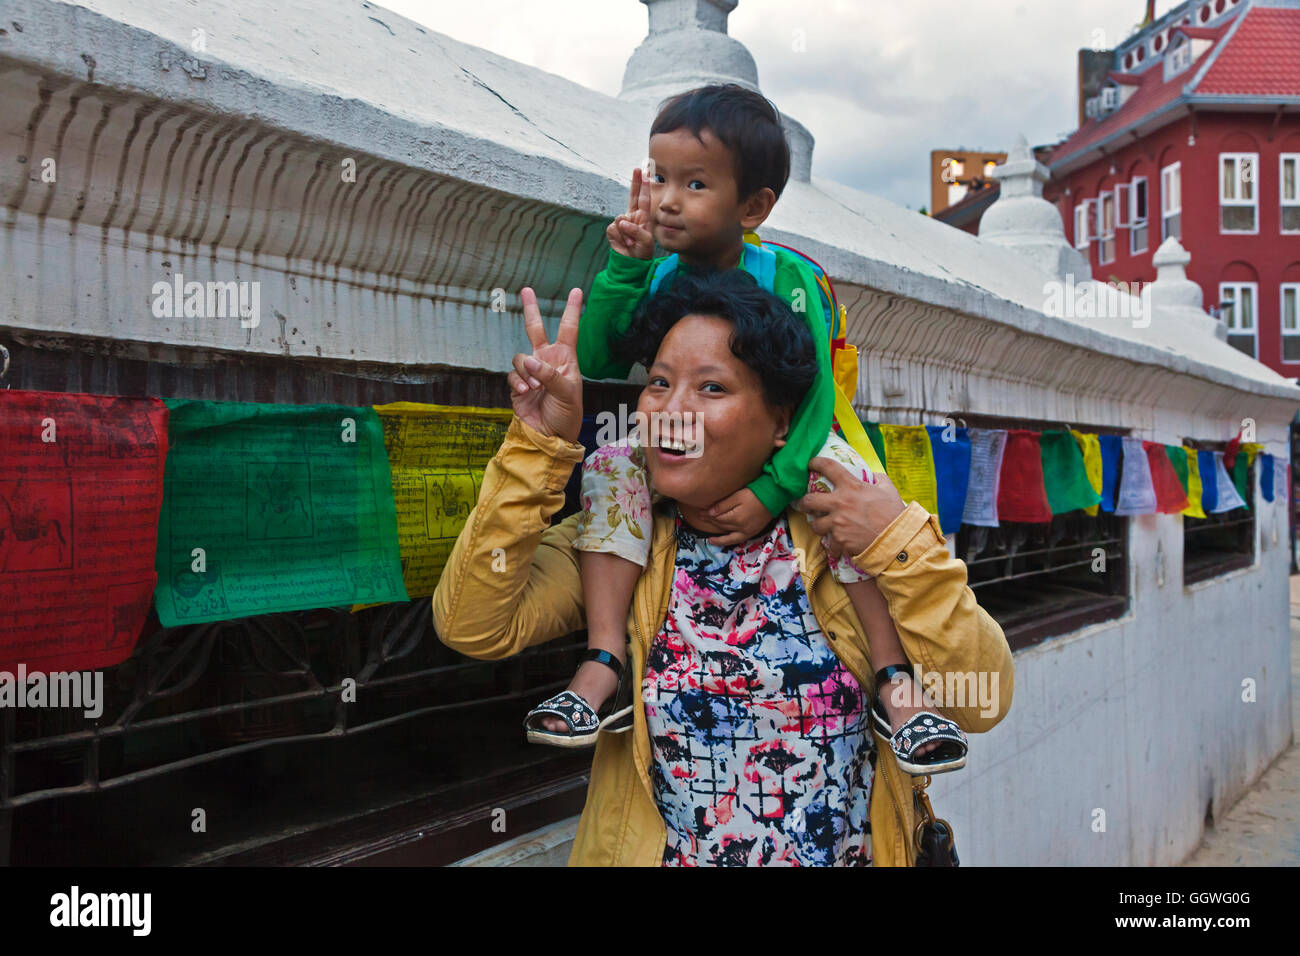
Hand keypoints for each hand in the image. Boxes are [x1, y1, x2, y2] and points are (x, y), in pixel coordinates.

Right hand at [508, 287, 583, 443]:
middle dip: (531, 310)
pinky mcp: (519, 385)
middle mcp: (547, 361)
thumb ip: (549, 374)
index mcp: (565, 359)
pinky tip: (527, 392)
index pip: (569, 329)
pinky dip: (519, 382)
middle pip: (536, 329)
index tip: (576, 290)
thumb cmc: (566, 415)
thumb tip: (529, 360)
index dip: (572, 310)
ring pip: (521, 357)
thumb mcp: (567, 393)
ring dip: (527, 371)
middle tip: (526, 290)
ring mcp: (532, 372)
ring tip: (536, 387)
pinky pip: (514, 375)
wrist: (550, 437)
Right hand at [605, 165, 653, 258]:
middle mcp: (632, 216)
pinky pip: (614, 229)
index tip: (645, 173)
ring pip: (620, 220)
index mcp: (642, 217)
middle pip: (632, 196)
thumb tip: (622, 221)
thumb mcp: (646, 242)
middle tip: (637, 169)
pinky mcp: (612, 230)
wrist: (631, 262)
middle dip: (635, 183)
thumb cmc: (642, 252)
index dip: (644, 186)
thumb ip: (636, 230)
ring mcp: (621, 223)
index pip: (644, 199)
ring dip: (627, 234)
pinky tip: (624, 244)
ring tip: (632, 243)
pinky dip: (620, 238)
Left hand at [705, 488, 773, 546]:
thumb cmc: (756, 493)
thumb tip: (709, 513)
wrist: (775, 496)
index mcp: (736, 518)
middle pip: (720, 525)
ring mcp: (747, 532)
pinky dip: (726, 541)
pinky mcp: (752, 532)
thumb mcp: (738, 496)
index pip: (717, 517)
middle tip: (700, 517)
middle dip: (709, 521)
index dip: (707, 515)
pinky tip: (718, 540)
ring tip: (707, 534)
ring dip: (716, 533)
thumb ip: (723, 505)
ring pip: (727, 533)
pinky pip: (735, 540)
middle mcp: (741, 528)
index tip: (699, 512)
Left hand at [797, 456, 905, 559]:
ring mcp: (838, 523)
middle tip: (801, 503)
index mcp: (852, 487)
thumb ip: (878, 479)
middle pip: (809, 500)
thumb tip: (873, 475)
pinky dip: (833, 546)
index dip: (816, 462)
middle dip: (802, 502)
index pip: (829, 467)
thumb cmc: (894, 514)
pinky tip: (837, 546)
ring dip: (819, 526)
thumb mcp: (888, 490)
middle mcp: (840, 503)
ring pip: (815, 525)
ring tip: (823, 527)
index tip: (811, 462)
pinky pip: (829, 544)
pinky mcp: (839, 540)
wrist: (898, 540)